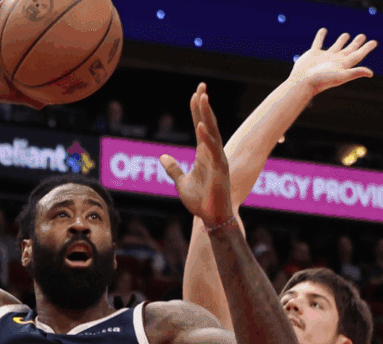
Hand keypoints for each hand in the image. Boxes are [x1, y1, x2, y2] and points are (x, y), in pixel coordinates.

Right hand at [0, 3, 47, 109]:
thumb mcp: (21, 95)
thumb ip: (35, 99)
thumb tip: (52, 105)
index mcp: (14, 57)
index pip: (27, 44)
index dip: (38, 37)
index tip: (53, 30)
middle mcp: (6, 46)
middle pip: (18, 29)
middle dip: (28, 18)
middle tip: (41, 9)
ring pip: (5, 20)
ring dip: (12, 10)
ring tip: (25, 1)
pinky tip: (7, 0)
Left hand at [160, 84, 233, 226]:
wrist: (212, 218)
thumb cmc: (200, 202)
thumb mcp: (181, 183)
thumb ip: (173, 168)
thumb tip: (162, 156)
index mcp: (203, 154)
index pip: (200, 126)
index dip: (197, 110)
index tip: (196, 93)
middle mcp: (212, 153)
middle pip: (208, 124)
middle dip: (204, 105)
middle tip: (202, 86)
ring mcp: (217, 160)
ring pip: (212, 132)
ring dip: (207, 115)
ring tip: (202, 97)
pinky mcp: (220, 169)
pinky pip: (213, 150)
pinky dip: (206, 138)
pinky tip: (200, 125)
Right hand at [288, 29, 377, 96]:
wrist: (303, 81)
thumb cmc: (322, 80)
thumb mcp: (341, 76)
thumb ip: (355, 72)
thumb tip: (371, 73)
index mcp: (343, 65)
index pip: (358, 55)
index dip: (366, 48)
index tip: (374, 42)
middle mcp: (335, 61)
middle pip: (349, 50)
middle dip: (356, 43)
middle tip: (362, 36)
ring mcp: (324, 57)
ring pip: (335, 46)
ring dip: (341, 40)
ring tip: (346, 35)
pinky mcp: (313, 54)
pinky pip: (318, 42)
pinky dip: (321, 36)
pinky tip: (323, 30)